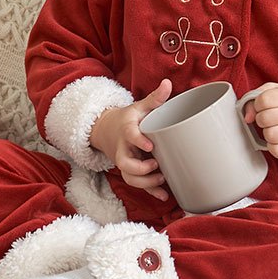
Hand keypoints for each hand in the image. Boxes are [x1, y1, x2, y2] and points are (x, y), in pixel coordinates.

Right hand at [89, 79, 171, 201]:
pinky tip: (163, 195)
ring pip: (129, 177)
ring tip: (161, 179)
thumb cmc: (129, 119)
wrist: (109, 131)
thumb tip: (168, 83)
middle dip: (140, 169)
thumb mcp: (139, 107)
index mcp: (127, 130)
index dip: (138, 141)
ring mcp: (125, 161)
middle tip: (155, 165)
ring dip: (145, 182)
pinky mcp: (130, 171)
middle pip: (125, 163)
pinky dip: (150, 191)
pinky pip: (137, 184)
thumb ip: (155, 98)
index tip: (150, 145)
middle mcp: (123, 148)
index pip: (129, 135)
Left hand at [242, 83, 277, 159]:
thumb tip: (247, 118)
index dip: (257, 104)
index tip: (263, 106)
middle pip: (265, 118)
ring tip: (273, 128)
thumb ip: (255, 98)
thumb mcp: (274, 92)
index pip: (264, 100)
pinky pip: (276, 151)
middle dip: (260, 119)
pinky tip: (277, 140)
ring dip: (266, 132)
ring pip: (270, 135)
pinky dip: (272, 146)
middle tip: (267, 118)